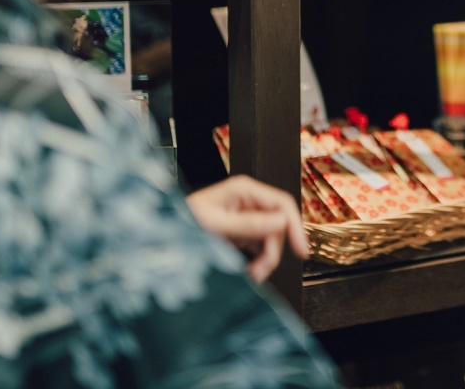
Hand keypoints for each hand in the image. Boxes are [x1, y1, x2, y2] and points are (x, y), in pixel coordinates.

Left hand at [187, 175, 308, 282]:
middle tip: (262, 269)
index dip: (295, 226)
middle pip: (279, 224)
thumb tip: (279, 222)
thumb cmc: (180, 223)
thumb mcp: (215, 225)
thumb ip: (247, 224)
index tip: (301, 249)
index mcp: (244, 190)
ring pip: (272, 238)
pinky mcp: (243, 231)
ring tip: (252, 273)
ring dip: (266, 258)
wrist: (163, 237)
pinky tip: (250, 269)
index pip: (281, 204)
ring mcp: (246, 216)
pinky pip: (261, 245)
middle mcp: (248, 200)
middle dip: (273, 249)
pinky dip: (259, 260)